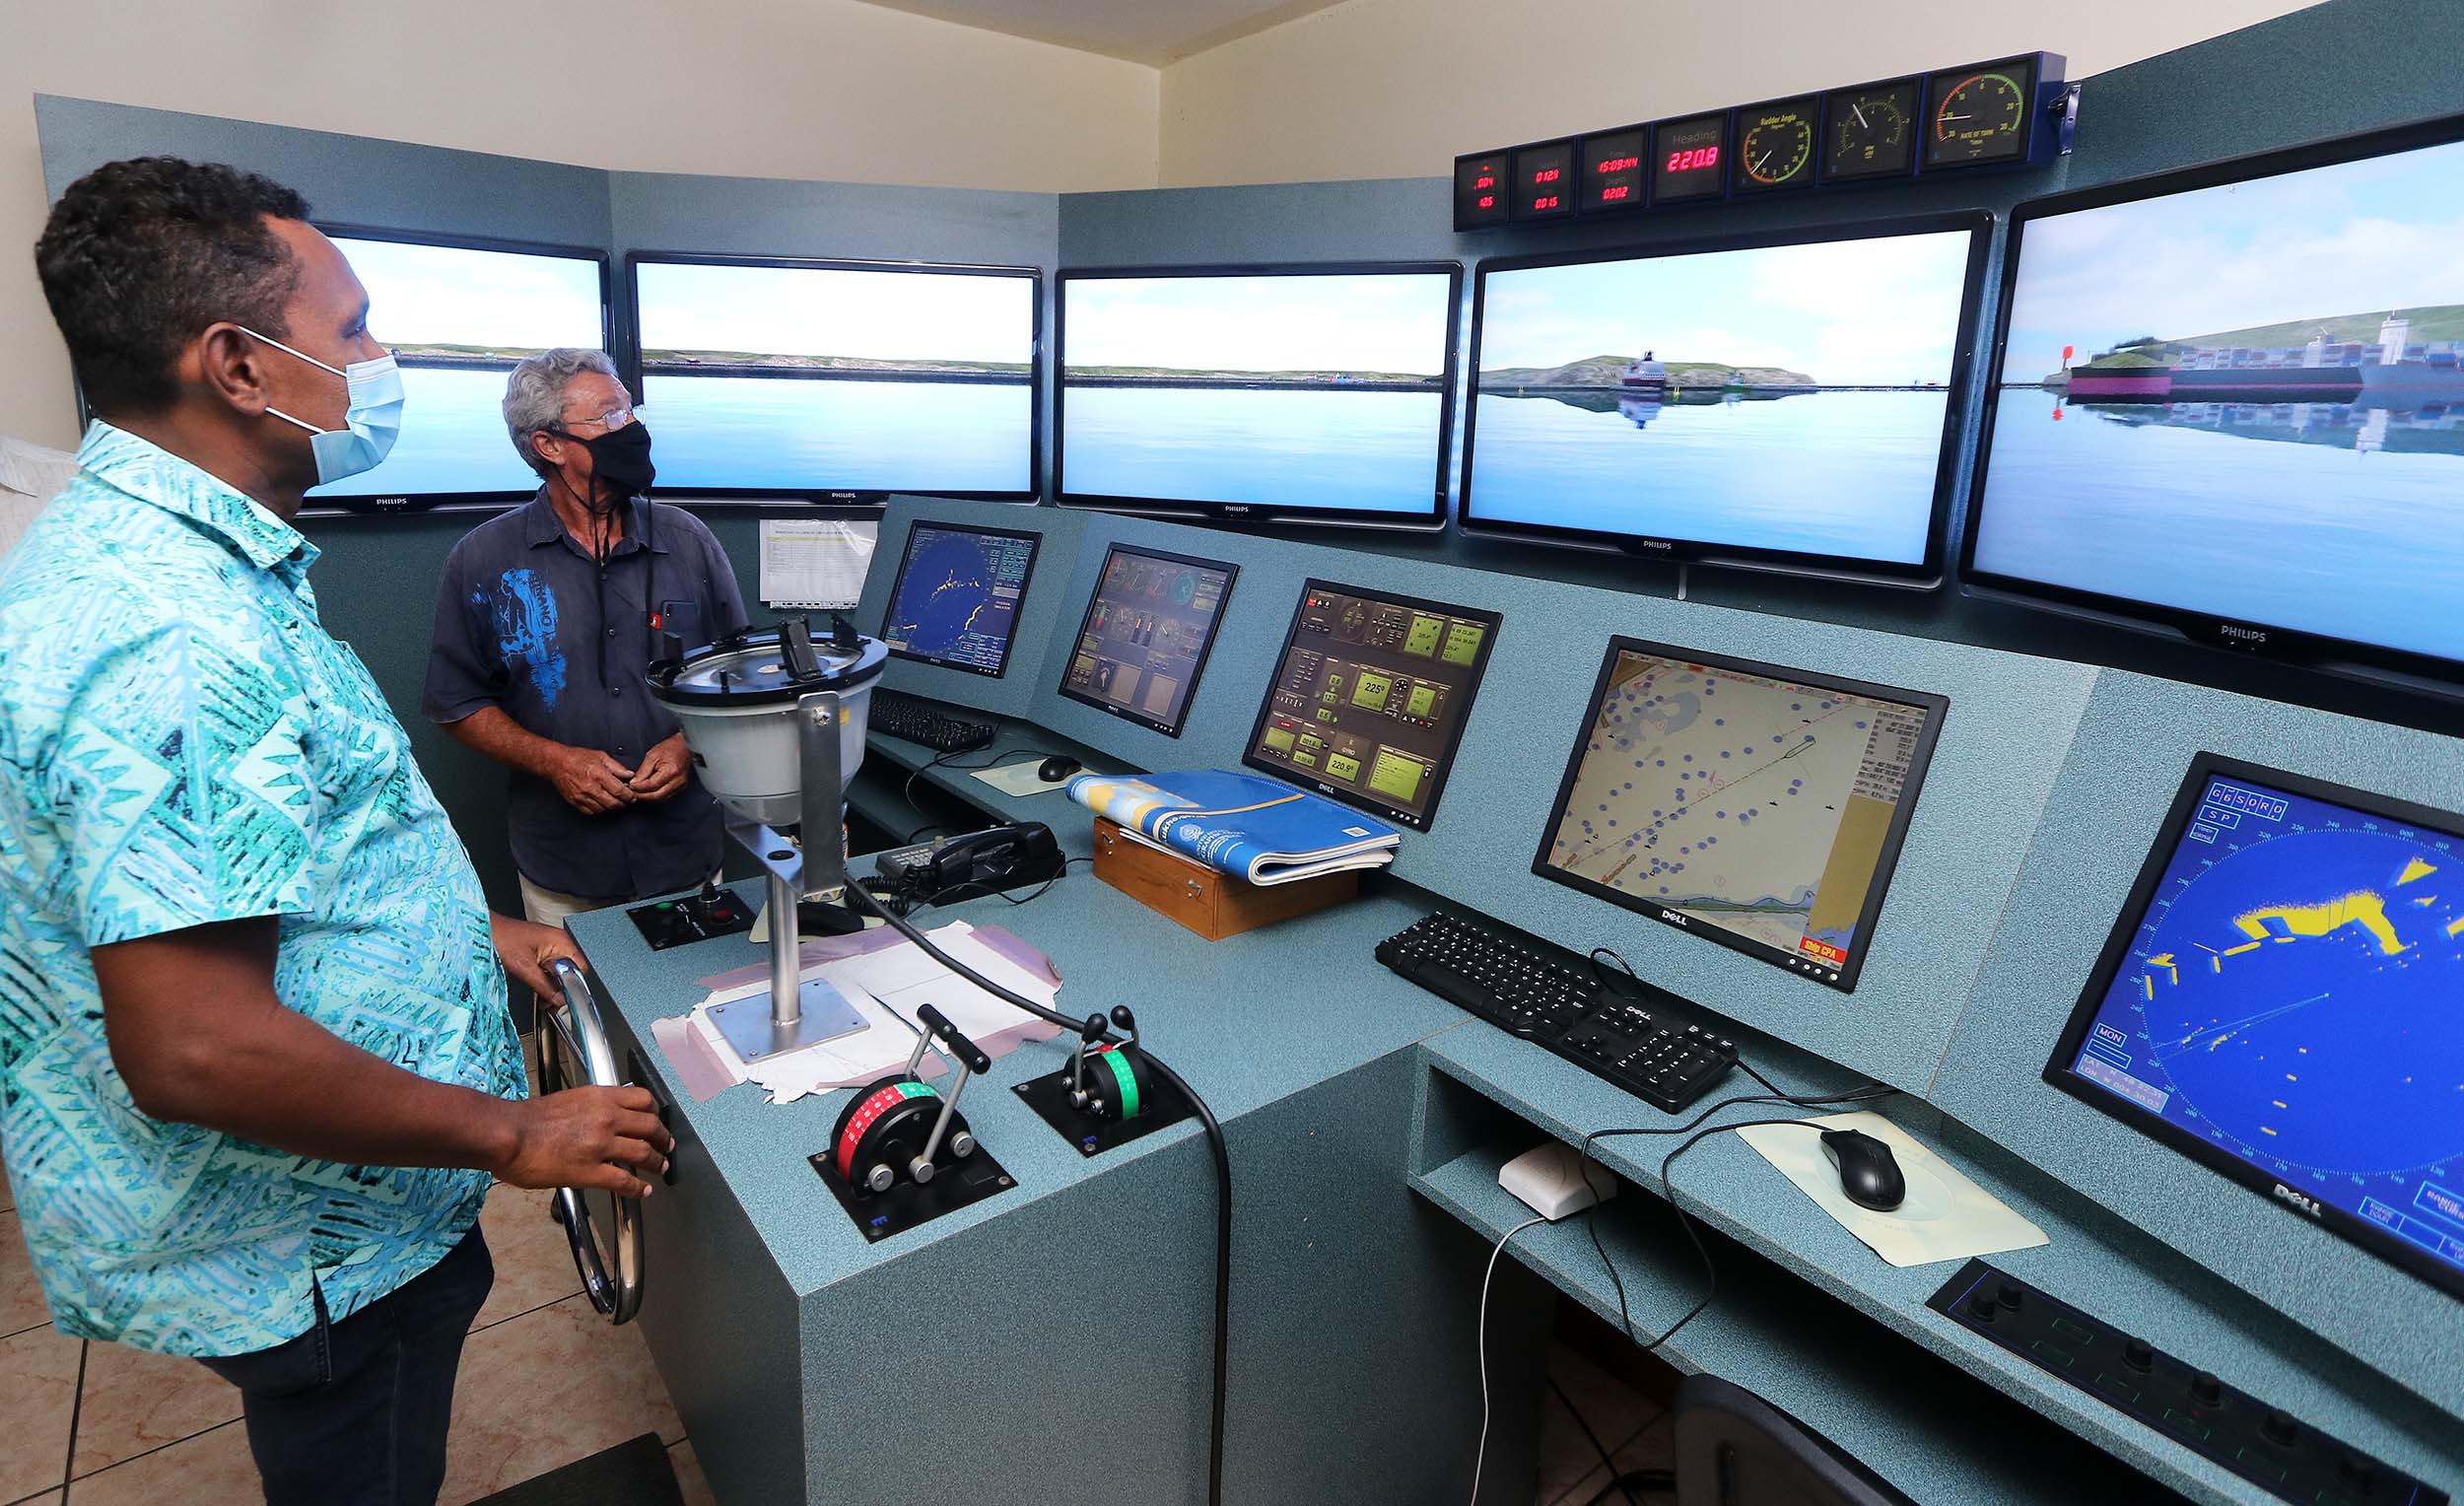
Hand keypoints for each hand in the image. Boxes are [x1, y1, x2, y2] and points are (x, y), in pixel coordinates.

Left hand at [490, 913, 578, 999]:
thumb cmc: (500, 938)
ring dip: (553, 987)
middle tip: (551, 1002)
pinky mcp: (540, 952)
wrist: (481, 931)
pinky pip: (550, 970)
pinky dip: (546, 982)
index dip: (573, 986)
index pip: (580, 968)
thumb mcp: (524, 968)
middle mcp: (558, 942)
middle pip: (571, 971)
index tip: (562, 999)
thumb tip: (559, 999)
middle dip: (562, 989)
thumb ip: (544, 985)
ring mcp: (549, 946)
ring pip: (560, 972)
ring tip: (543, 999)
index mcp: (560, 941)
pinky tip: (538, 991)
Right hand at [493, 1088, 672, 1197]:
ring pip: (643, 1152)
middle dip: (662, 1138)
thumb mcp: (568, 1100)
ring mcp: (600, 1145)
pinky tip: (643, 1191)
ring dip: (656, 1162)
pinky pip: (624, 1180)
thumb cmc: (526, 1118)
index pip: (642, 1099)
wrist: (506, 1133)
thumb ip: (590, 1106)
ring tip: (661, 1167)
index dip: (655, 1112)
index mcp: (599, 1097)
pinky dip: (638, 1188)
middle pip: (650, 1126)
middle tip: (666, 1146)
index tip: (657, 1119)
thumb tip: (599, 1117)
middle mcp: (606, 1117)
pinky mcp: (589, 1171)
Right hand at [549, 745, 634, 814]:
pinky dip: (598, 809)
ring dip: (611, 806)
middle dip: (623, 803)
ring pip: (603, 809)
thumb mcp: (601, 757)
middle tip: (626, 800)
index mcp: (598, 775)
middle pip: (613, 803)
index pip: (619, 791)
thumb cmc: (577, 757)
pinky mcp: (575, 802)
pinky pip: (591, 812)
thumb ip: (617, 767)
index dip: (629, 796)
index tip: (632, 795)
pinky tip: (601, 802)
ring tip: (613, 799)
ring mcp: (581, 796)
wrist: (557, 763)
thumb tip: (629, 775)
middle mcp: (590, 788)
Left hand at [629, 732, 689, 802]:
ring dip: (648, 797)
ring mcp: (680, 786)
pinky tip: (648, 792)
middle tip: (632, 793)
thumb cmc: (670, 748)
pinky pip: (665, 796)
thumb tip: (634, 782)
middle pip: (657, 796)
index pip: (652, 785)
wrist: (684, 747)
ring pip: (661, 798)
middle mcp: (678, 781)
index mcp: (672, 771)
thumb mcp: (652, 756)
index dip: (639, 787)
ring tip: (638, 793)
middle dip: (643, 796)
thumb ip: (643, 771)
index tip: (631, 785)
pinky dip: (655, 795)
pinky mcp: (680, 788)